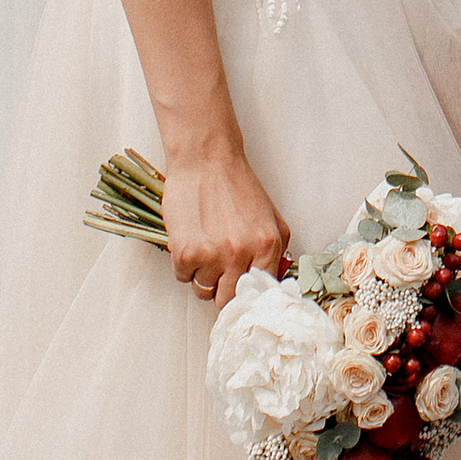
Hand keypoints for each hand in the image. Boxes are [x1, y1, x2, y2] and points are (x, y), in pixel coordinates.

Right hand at [156, 118, 289, 303]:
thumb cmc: (237, 187)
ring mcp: (213, 255)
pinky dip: (183, 263)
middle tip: (218, 266)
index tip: (239, 291)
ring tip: (204, 245)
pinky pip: (182, 277)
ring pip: (203, 290)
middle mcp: (242, 254)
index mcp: (268, 247)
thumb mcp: (271, 219)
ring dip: (201, 274)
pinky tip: (190, 239)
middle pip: (228, 299)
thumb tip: (272, 285)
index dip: (246, 295)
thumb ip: (278, 254)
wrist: (206, 159)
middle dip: (222, 287)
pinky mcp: (185, 252)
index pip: (259, 295)